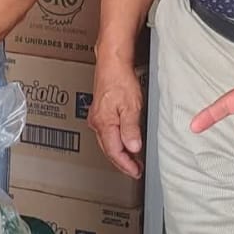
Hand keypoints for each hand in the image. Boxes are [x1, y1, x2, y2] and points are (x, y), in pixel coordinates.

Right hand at [87, 63, 144, 178]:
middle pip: (109, 150)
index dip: (126, 164)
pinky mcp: (100, 111)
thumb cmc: (120, 79)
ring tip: (132, 159)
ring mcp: (97, 117)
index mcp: (104, 123)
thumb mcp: (131, 106)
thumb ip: (131, 129)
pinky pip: (107, 133)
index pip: (114, 152)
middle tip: (135, 169)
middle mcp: (97, 122)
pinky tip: (124, 141)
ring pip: (107, 142)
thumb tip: (133, 147)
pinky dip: (116, 141)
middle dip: (122, 162)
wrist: (112, 61)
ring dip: (119, 152)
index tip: (136, 171)